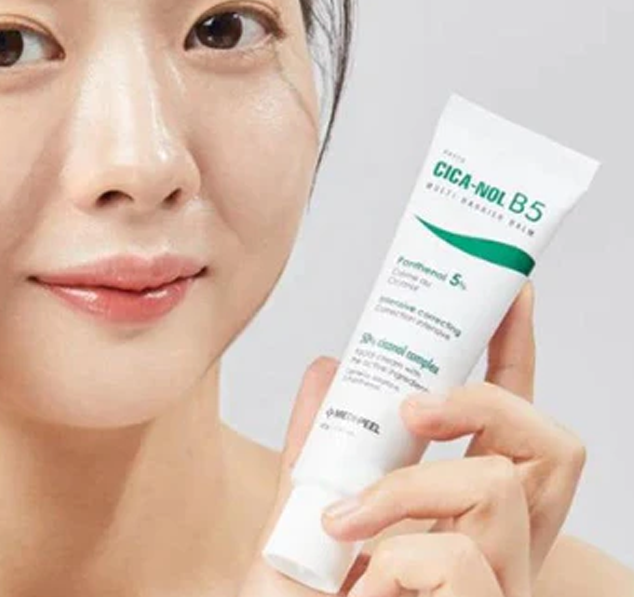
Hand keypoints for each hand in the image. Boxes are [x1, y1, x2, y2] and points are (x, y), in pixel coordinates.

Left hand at [239, 281, 585, 595]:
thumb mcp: (304, 519)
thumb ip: (319, 447)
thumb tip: (329, 365)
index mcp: (466, 517)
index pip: (510, 425)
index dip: (517, 353)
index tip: (507, 288)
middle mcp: (503, 550)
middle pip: (551, 445)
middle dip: (483, 399)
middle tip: (410, 406)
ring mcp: (503, 589)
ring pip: (492, 490)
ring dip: (402, 492)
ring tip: (342, 528)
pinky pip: (459, 561)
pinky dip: (395, 559)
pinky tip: (362, 589)